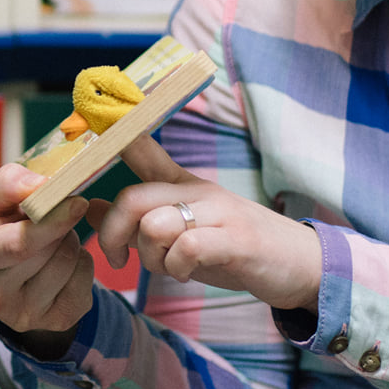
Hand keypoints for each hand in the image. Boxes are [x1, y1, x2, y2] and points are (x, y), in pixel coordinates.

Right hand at [0, 163, 96, 346]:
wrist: (8, 271)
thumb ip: (6, 183)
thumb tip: (38, 184)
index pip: (17, 245)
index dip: (50, 222)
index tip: (76, 201)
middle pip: (48, 250)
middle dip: (58, 225)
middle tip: (49, 217)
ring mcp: (26, 315)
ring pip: (69, 261)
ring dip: (70, 240)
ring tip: (51, 240)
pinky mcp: (56, 321)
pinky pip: (86, 278)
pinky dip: (82, 261)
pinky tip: (62, 261)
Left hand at [94, 138, 322, 311]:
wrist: (299, 264)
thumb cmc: (232, 247)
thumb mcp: (181, 230)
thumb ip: (138, 219)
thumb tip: (90, 208)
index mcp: (182, 185)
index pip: (142, 149)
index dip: (114, 136)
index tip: (92, 116)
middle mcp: (198, 190)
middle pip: (132, 199)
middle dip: (113, 235)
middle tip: (118, 260)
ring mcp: (219, 212)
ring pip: (155, 224)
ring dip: (150, 257)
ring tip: (167, 267)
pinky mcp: (236, 239)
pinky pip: (188, 247)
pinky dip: (177, 266)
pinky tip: (185, 272)